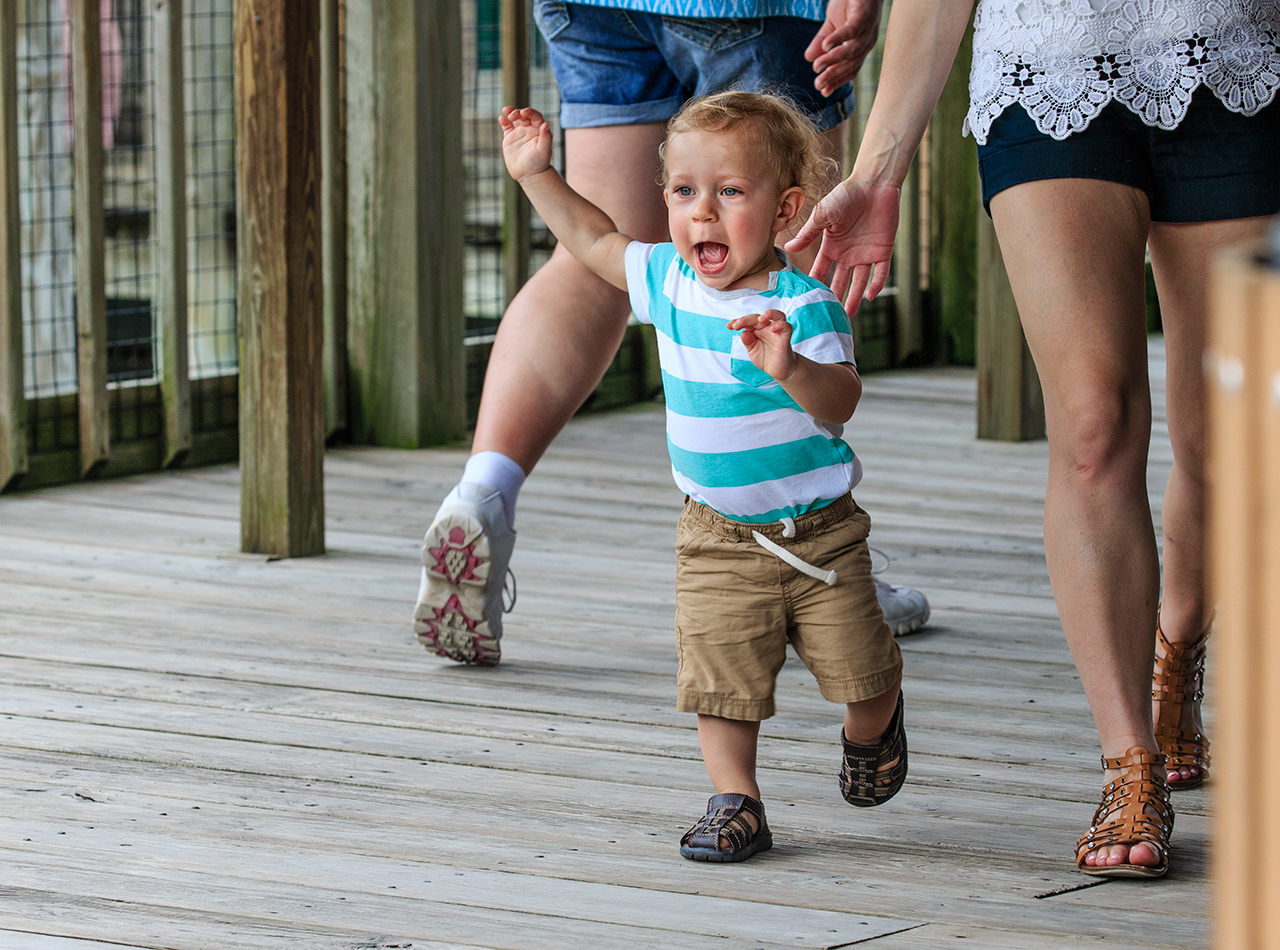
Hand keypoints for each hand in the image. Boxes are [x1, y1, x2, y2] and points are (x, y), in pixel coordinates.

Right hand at [499, 106, 552, 181]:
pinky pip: (506, 126)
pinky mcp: (510, 138)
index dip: (530, 112)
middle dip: (518, 112)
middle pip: (523, 115)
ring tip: (505, 110)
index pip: (535, 116)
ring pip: (514, 118)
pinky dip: (503, 121)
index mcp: (539, 130)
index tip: (524, 112)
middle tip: (513, 115)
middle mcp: (529, 129)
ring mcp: (519, 133)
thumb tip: (545, 124)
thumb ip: (546, 137)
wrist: (528, 175)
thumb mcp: (544, 150)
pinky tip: (501, 118)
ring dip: (510, 112)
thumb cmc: (538, 163)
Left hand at [726, 310, 797, 381]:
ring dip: (769, 313)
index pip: (747, 321)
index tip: (728, 326)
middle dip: (746, 319)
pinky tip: (773, 328)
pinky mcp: (785, 337)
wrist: (778, 370)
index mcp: (757, 330)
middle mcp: (766, 328)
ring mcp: (777, 331)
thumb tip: (743, 332)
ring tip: (760, 319)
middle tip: (736, 325)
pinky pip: (786, 327)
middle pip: (758, 317)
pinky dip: (780, 325)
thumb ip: (748, 341)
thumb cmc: (765, 358)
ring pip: (777, 315)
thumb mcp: (752, 350)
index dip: (738, 322)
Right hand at [785, 177, 899, 316]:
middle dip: (835, 297)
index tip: (808, 300)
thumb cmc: (846, 195)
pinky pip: (881, 272)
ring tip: (848, 315)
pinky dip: (876, 284)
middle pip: (841, 280)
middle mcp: (848, 253)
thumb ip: (808, 234)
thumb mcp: (823, 215)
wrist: (873, 183)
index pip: (822, 270)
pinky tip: (870, 296)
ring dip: (855, 297)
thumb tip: (788, 248)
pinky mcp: (883, 250)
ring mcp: (866, 253)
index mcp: (832, 246)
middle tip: (828, 316)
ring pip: (860, 281)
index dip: (816, 284)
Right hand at [805, 0, 883, 95]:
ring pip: (852, 51)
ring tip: (817, 66)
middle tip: (818, 85)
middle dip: (834, 76)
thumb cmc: (849, 2)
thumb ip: (821, 42)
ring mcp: (867, 29)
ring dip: (834, 60)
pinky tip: (826, 46)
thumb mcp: (832, 25)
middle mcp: (867, 41)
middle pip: (852, 64)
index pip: (851, 70)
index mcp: (860, 47)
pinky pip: (852, 30)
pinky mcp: (863, 14)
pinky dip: (839, 39)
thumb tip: (808, 60)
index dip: (838, 81)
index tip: (823, 92)